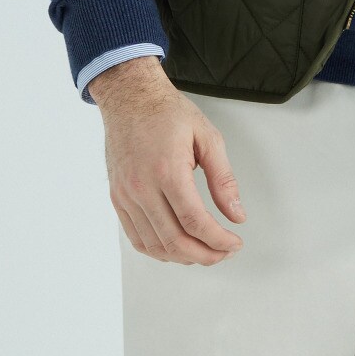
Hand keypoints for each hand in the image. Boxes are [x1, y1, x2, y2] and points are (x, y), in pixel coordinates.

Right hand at [90, 56, 247, 264]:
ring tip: (205, 252)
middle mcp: (142, 187)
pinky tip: (176, 247)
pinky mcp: (118, 199)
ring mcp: (126, 196)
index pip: (195, 221)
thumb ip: (223, 179)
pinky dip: (158, 250)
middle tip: (224, 252)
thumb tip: (237, 214)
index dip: (218, 239)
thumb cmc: (167, 113)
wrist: (130, 98)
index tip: (234, 242)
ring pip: (154, 245)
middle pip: (174, 240)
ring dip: (183, 257)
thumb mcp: (207, 137)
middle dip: (205, 254)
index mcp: (168, 171)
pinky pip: (136, 237)